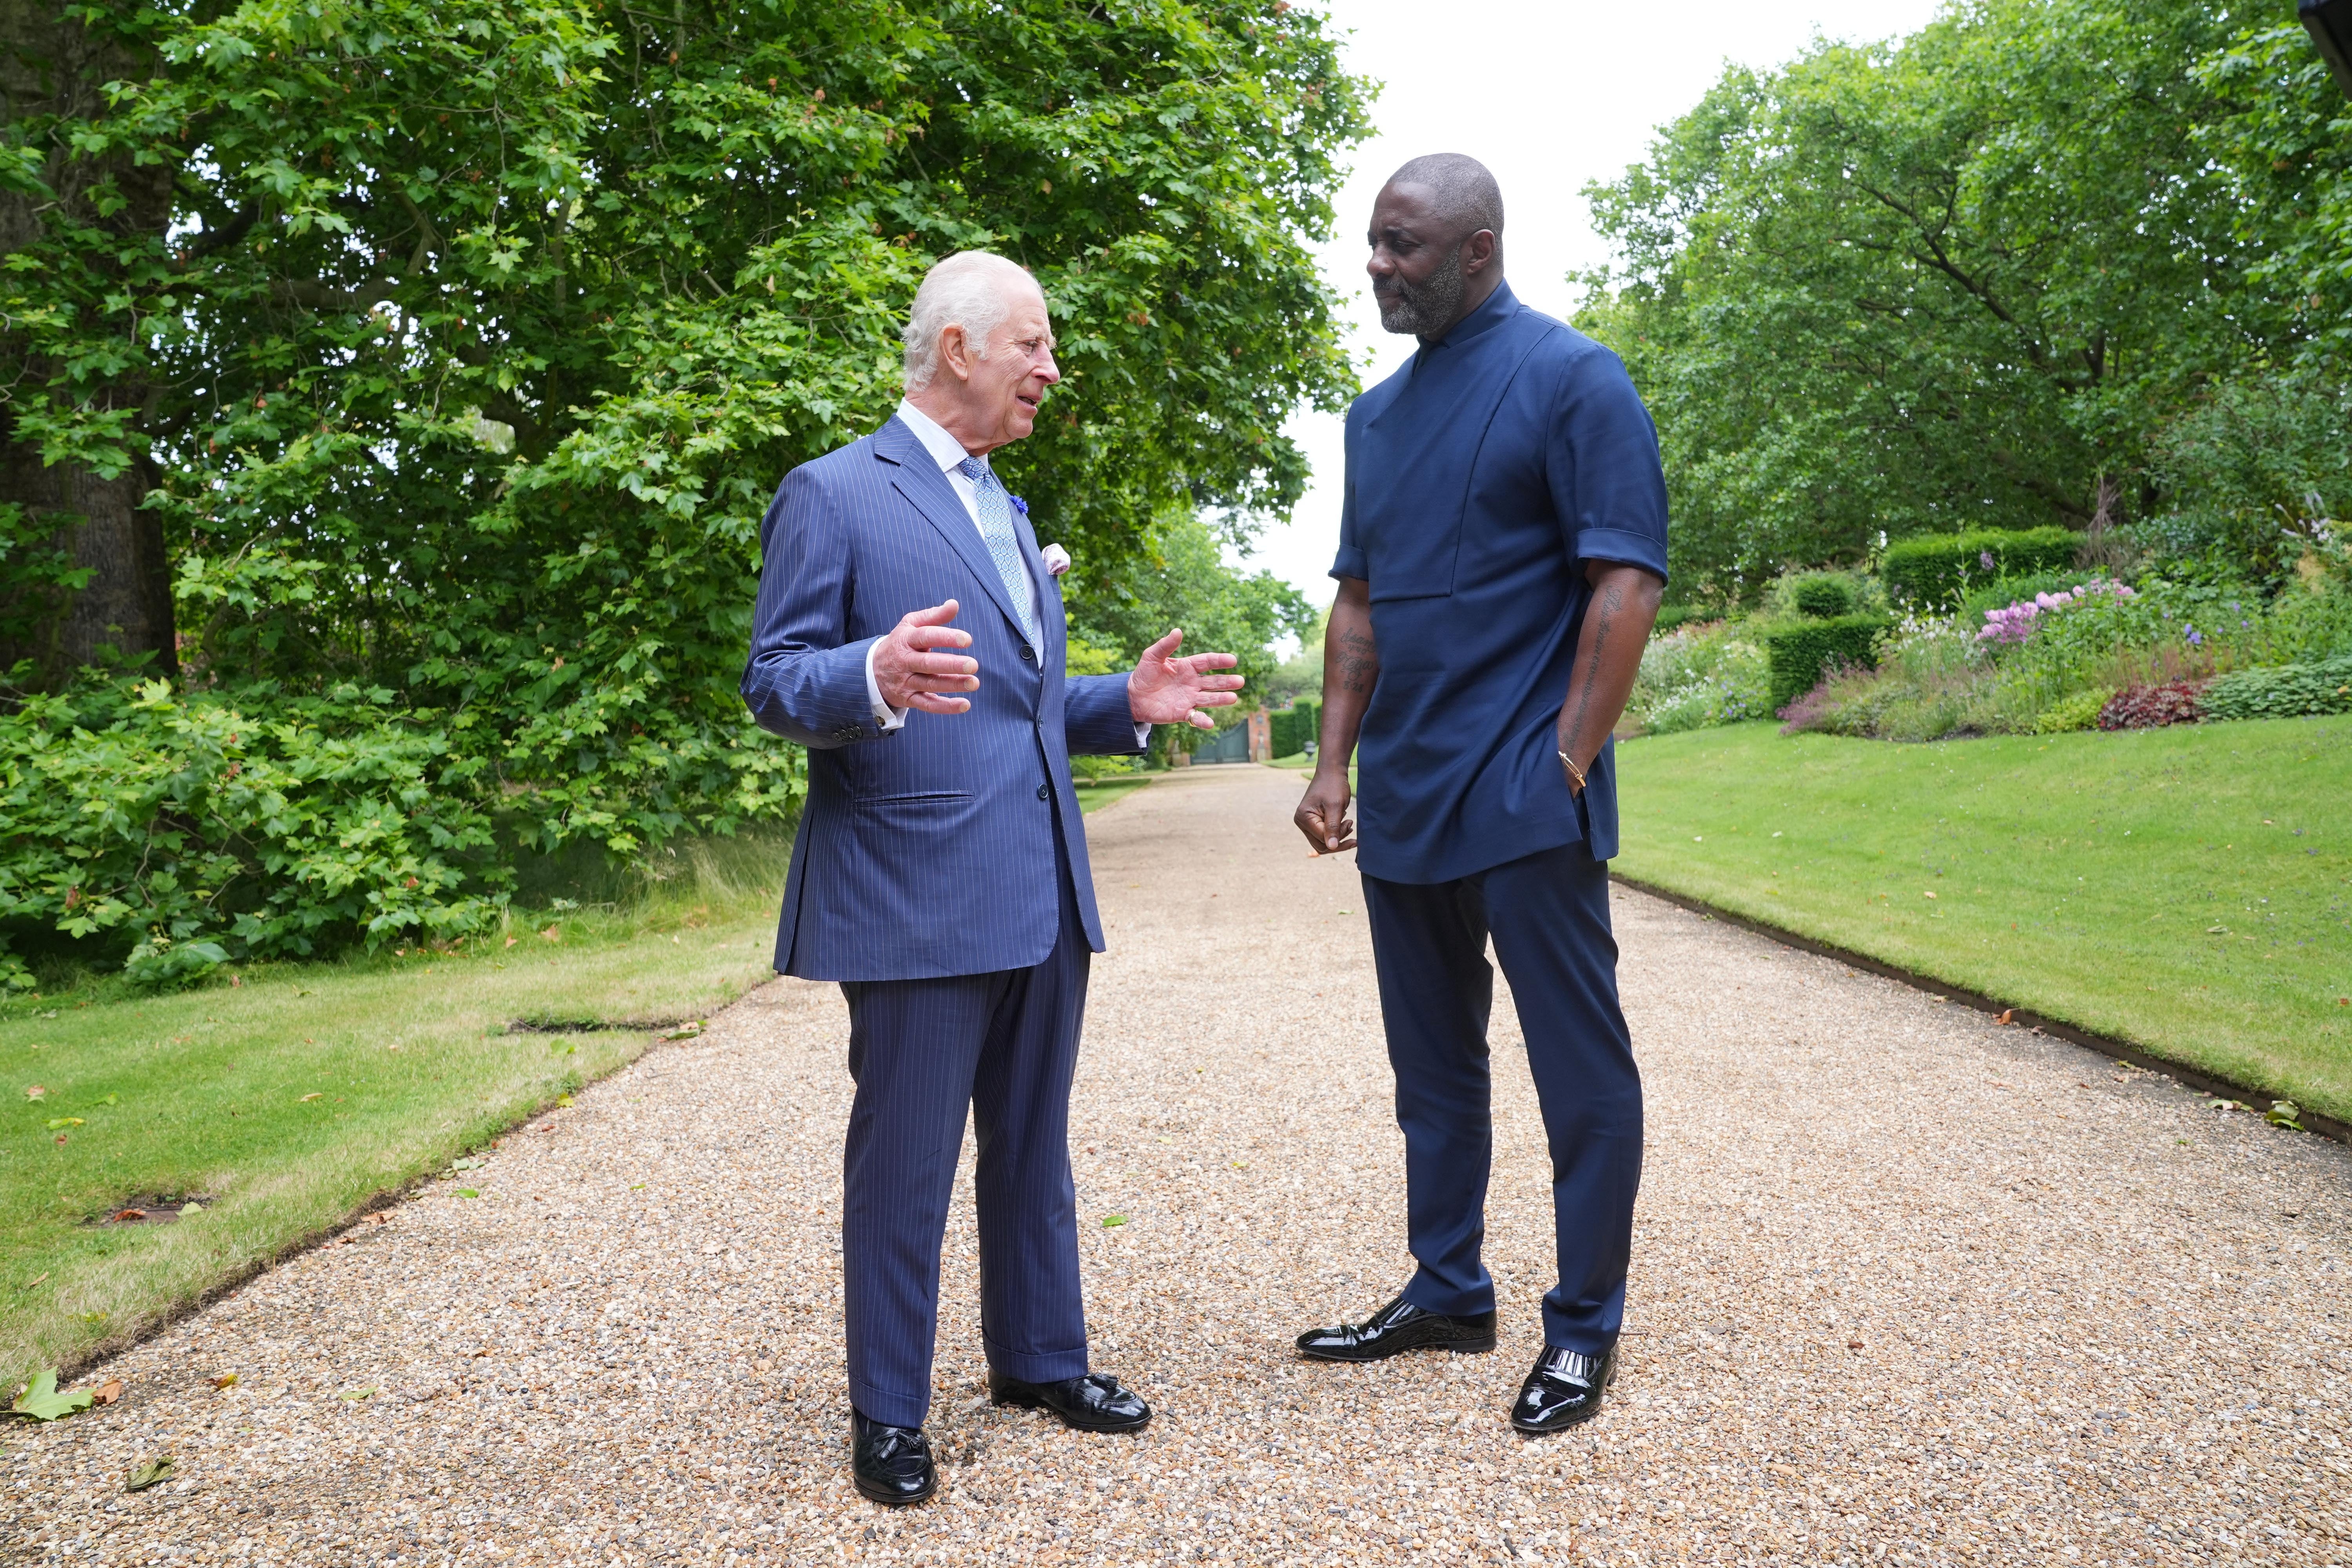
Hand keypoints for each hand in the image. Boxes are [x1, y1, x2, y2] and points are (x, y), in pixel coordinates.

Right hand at [872, 599, 979, 714]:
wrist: (872, 670)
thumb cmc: (900, 643)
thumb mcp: (910, 625)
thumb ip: (933, 615)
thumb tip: (954, 604)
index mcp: (906, 639)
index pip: (926, 636)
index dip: (945, 638)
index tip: (967, 640)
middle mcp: (904, 661)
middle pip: (927, 663)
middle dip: (950, 664)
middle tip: (973, 664)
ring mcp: (905, 681)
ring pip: (929, 684)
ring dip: (952, 684)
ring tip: (974, 682)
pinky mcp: (907, 699)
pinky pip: (927, 704)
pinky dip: (945, 707)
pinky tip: (964, 704)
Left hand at [1125, 628, 1242, 728]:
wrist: (1133, 697)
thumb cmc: (1143, 674)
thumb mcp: (1151, 656)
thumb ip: (1166, 645)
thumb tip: (1178, 631)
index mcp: (1187, 667)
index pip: (1207, 662)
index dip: (1220, 661)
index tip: (1233, 660)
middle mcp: (1192, 683)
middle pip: (1213, 682)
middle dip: (1227, 682)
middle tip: (1240, 681)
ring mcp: (1189, 698)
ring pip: (1209, 699)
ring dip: (1221, 699)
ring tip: (1233, 698)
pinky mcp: (1182, 713)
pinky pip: (1195, 717)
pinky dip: (1203, 721)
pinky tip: (1210, 723)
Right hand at [1295, 768, 1354, 854]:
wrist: (1331, 771)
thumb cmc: (1333, 785)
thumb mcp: (1335, 806)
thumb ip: (1333, 827)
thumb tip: (1331, 847)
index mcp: (1303, 818)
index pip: (1322, 840)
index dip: (1338, 837)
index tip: (1351, 824)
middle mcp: (1301, 822)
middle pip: (1320, 845)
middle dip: (1338, 840)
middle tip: (1350, 826)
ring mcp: (1305, 822)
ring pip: (1322, 842)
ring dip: (1337, 836)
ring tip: (1348, 823)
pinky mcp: (1312, 821)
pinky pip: (1323, 834)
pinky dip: (1335, 832)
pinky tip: (1343, 822)